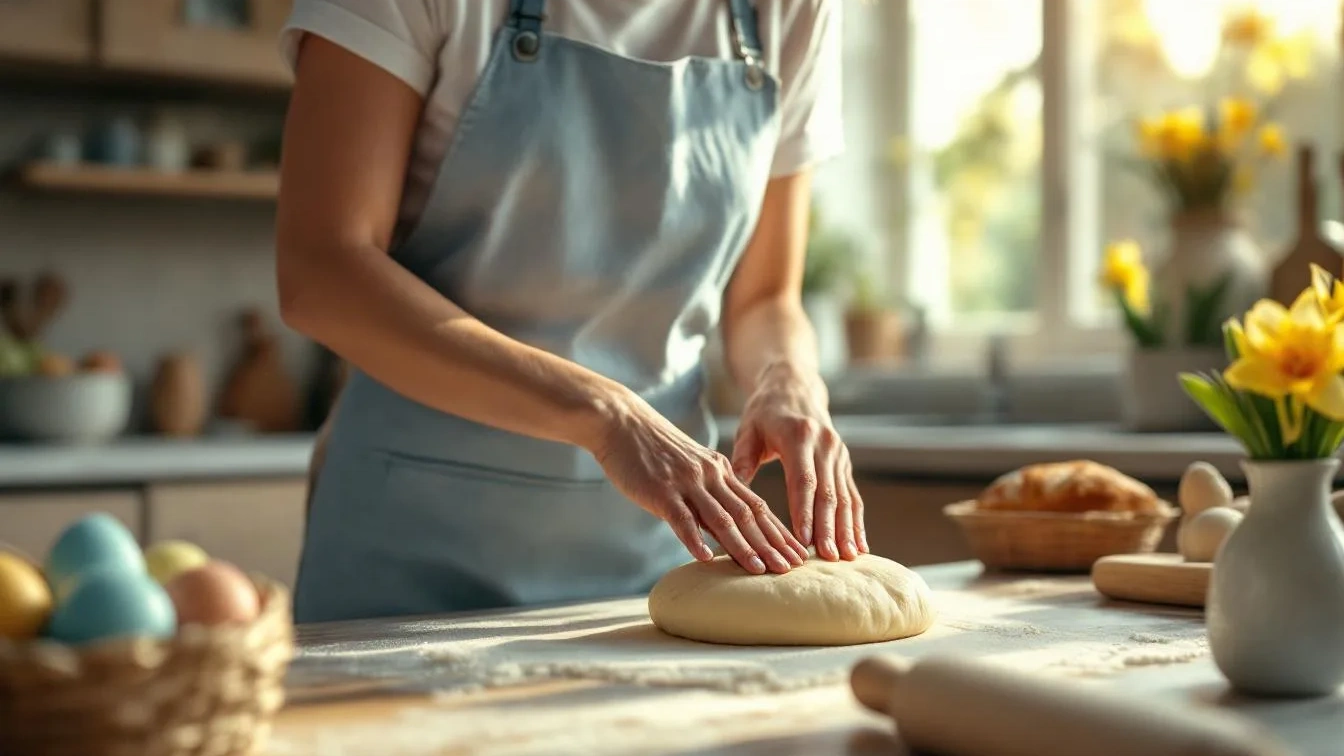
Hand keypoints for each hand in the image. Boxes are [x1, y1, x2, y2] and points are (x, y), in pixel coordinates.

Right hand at [589, 389, 807, 573]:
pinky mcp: (661, 490)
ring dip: (742, 547)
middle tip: (791, 569)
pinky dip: (694, 539)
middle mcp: (710, 476)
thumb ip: (710, 492)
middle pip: (748, 515)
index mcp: (720, 471)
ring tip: (759, 570)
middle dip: (771, 545)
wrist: (621, 422)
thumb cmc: (653, 449)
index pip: (757, 506)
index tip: (797, 555)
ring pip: (721, 518)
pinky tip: (705, 558)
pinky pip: (681, 518)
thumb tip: (725, 525)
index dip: (779, 532)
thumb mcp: (691, 467)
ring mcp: (686, 483)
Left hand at [729, 364, 867, 560]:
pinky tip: (859, 545)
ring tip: (848, 559)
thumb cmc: (763, 413)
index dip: (804, 512)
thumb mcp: (747, 431)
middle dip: (829, 528)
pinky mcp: (844, 461)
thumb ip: (742, 462)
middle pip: (828, 493)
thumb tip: (733, 496)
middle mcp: (824, 444)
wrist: (793, 387)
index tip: (803, 540)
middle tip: (828, 559)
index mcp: (798, 435)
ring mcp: (838, 453)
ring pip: (845, 497)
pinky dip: (856, 521)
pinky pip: (852, 495)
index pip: (803, 480)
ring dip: (847, 529)